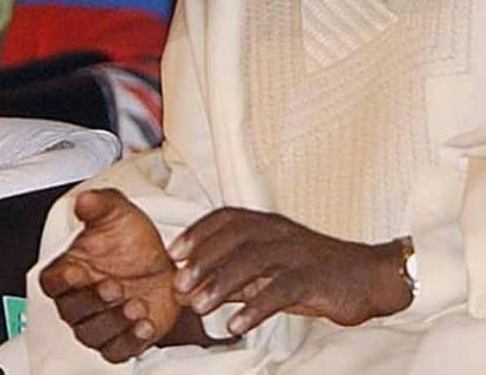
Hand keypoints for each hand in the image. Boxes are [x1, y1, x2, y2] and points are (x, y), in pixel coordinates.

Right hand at [39, 189, 179, 362]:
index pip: (51, 282)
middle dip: (93, 302)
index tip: (79, 272)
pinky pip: (115, 351)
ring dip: (113, 323)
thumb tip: (84, 200)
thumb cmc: (133, 240)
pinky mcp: (120, 339)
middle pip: (70, 312)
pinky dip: (129, 342)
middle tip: (115, 287)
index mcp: (70, 269)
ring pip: (91, 335)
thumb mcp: (117, 212)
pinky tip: (144, 324)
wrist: (164, 265)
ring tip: (136, 305)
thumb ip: (99, 205)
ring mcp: (99, 321)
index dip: (62, 280)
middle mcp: (80, 298)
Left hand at [168, 208, 411, 335]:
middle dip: (202, 260)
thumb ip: (235, 278)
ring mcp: (296, 253)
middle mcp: (279, 232)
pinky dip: (255, 307)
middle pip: (233, 238)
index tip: (173, 253)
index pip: (225, 219)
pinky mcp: (313, 277)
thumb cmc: (315, 274)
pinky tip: (236, 325)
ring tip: (199, 307)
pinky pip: (280, 290)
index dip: (197, 233)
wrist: (372, 278)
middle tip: (178, 285)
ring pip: (252, 261)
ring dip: (221, 284)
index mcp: (267, 225)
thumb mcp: (271, 272)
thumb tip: (194, 290)